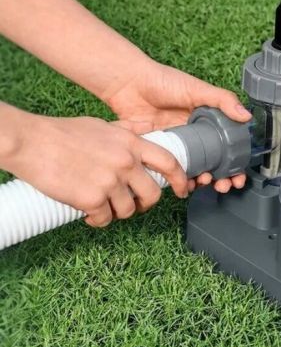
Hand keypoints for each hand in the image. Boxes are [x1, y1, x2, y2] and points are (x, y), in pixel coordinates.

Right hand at [6, 113, 189, 226]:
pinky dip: (97, 220)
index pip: (169, 162)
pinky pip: (104, 219)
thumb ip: (125, 133)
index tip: (181, 190)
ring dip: (117, 212)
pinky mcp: (92, 199)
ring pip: (128, 210)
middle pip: (152, 194)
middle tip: (133, 204)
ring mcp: (110, 181)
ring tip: (102, 206)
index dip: (180, 179)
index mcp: (130, 143)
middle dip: (144, 204)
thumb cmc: (62, 133)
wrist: (32, 142)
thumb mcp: (102, 126)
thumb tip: (142, 131)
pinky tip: (88, 213)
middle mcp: (125, 162)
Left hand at [104, 60, 251, 192]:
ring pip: (194, 171)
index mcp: (206, 123)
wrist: (128, 84)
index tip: (239, 176)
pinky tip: (184, 183)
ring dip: (202, 181)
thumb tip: (246, 116)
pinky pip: (171, 171)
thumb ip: (222, 100)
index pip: (226, 148)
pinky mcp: (158, 152)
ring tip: (204, 182)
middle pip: (213, 164)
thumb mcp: (196, 88)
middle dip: (221, 179)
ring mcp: (176, 146)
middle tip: (224, 185)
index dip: (235, 164)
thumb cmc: (162, 81)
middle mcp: (193, 137)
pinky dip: (178, 180)